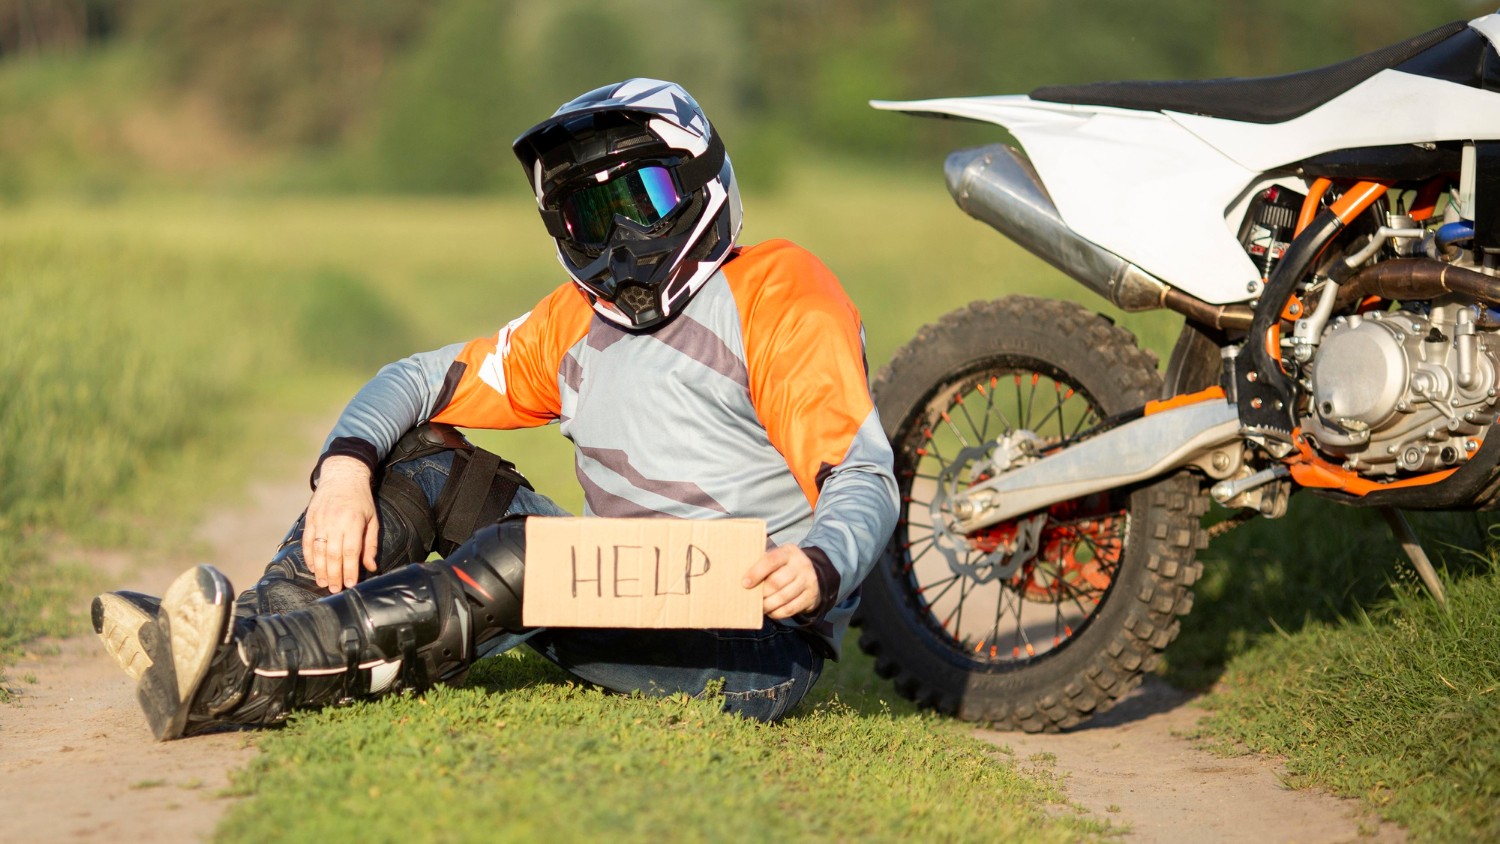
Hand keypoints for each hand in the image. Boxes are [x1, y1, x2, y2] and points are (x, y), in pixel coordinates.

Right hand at [302, 456, 378, 593]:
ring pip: (318, 550)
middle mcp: (335, 522)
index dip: (350, 570)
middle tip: (335, 590)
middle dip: (334, 575)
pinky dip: (308, 557)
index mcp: (353, 522)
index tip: (350, 584)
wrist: (342, 476)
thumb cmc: (361, 500)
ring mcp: (320, 520)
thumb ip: (371, 544)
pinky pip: (307, 542)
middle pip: (333, 554)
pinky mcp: (310, 519)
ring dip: (320, 570)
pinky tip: (312, 568)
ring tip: (323, 583)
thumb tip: (371, 567)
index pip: (351, 552)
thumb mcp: (372, 519)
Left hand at [742, 546, 820, 619]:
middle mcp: (801, 564)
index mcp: (789, 552)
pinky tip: (770, 612)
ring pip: (783, 597)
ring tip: (760, 607)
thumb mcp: (776, 558)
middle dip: (762, 593)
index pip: (771, 560)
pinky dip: (777, 613)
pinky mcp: (811, 596)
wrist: (811, 574)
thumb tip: (738, 575)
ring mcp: (808, 580)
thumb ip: (761, 563)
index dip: (757, 572)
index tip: (745, 583)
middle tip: (752, 598)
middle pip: (777, 582)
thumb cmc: (783, 566)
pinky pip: (791, 608)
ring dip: (768, 605)